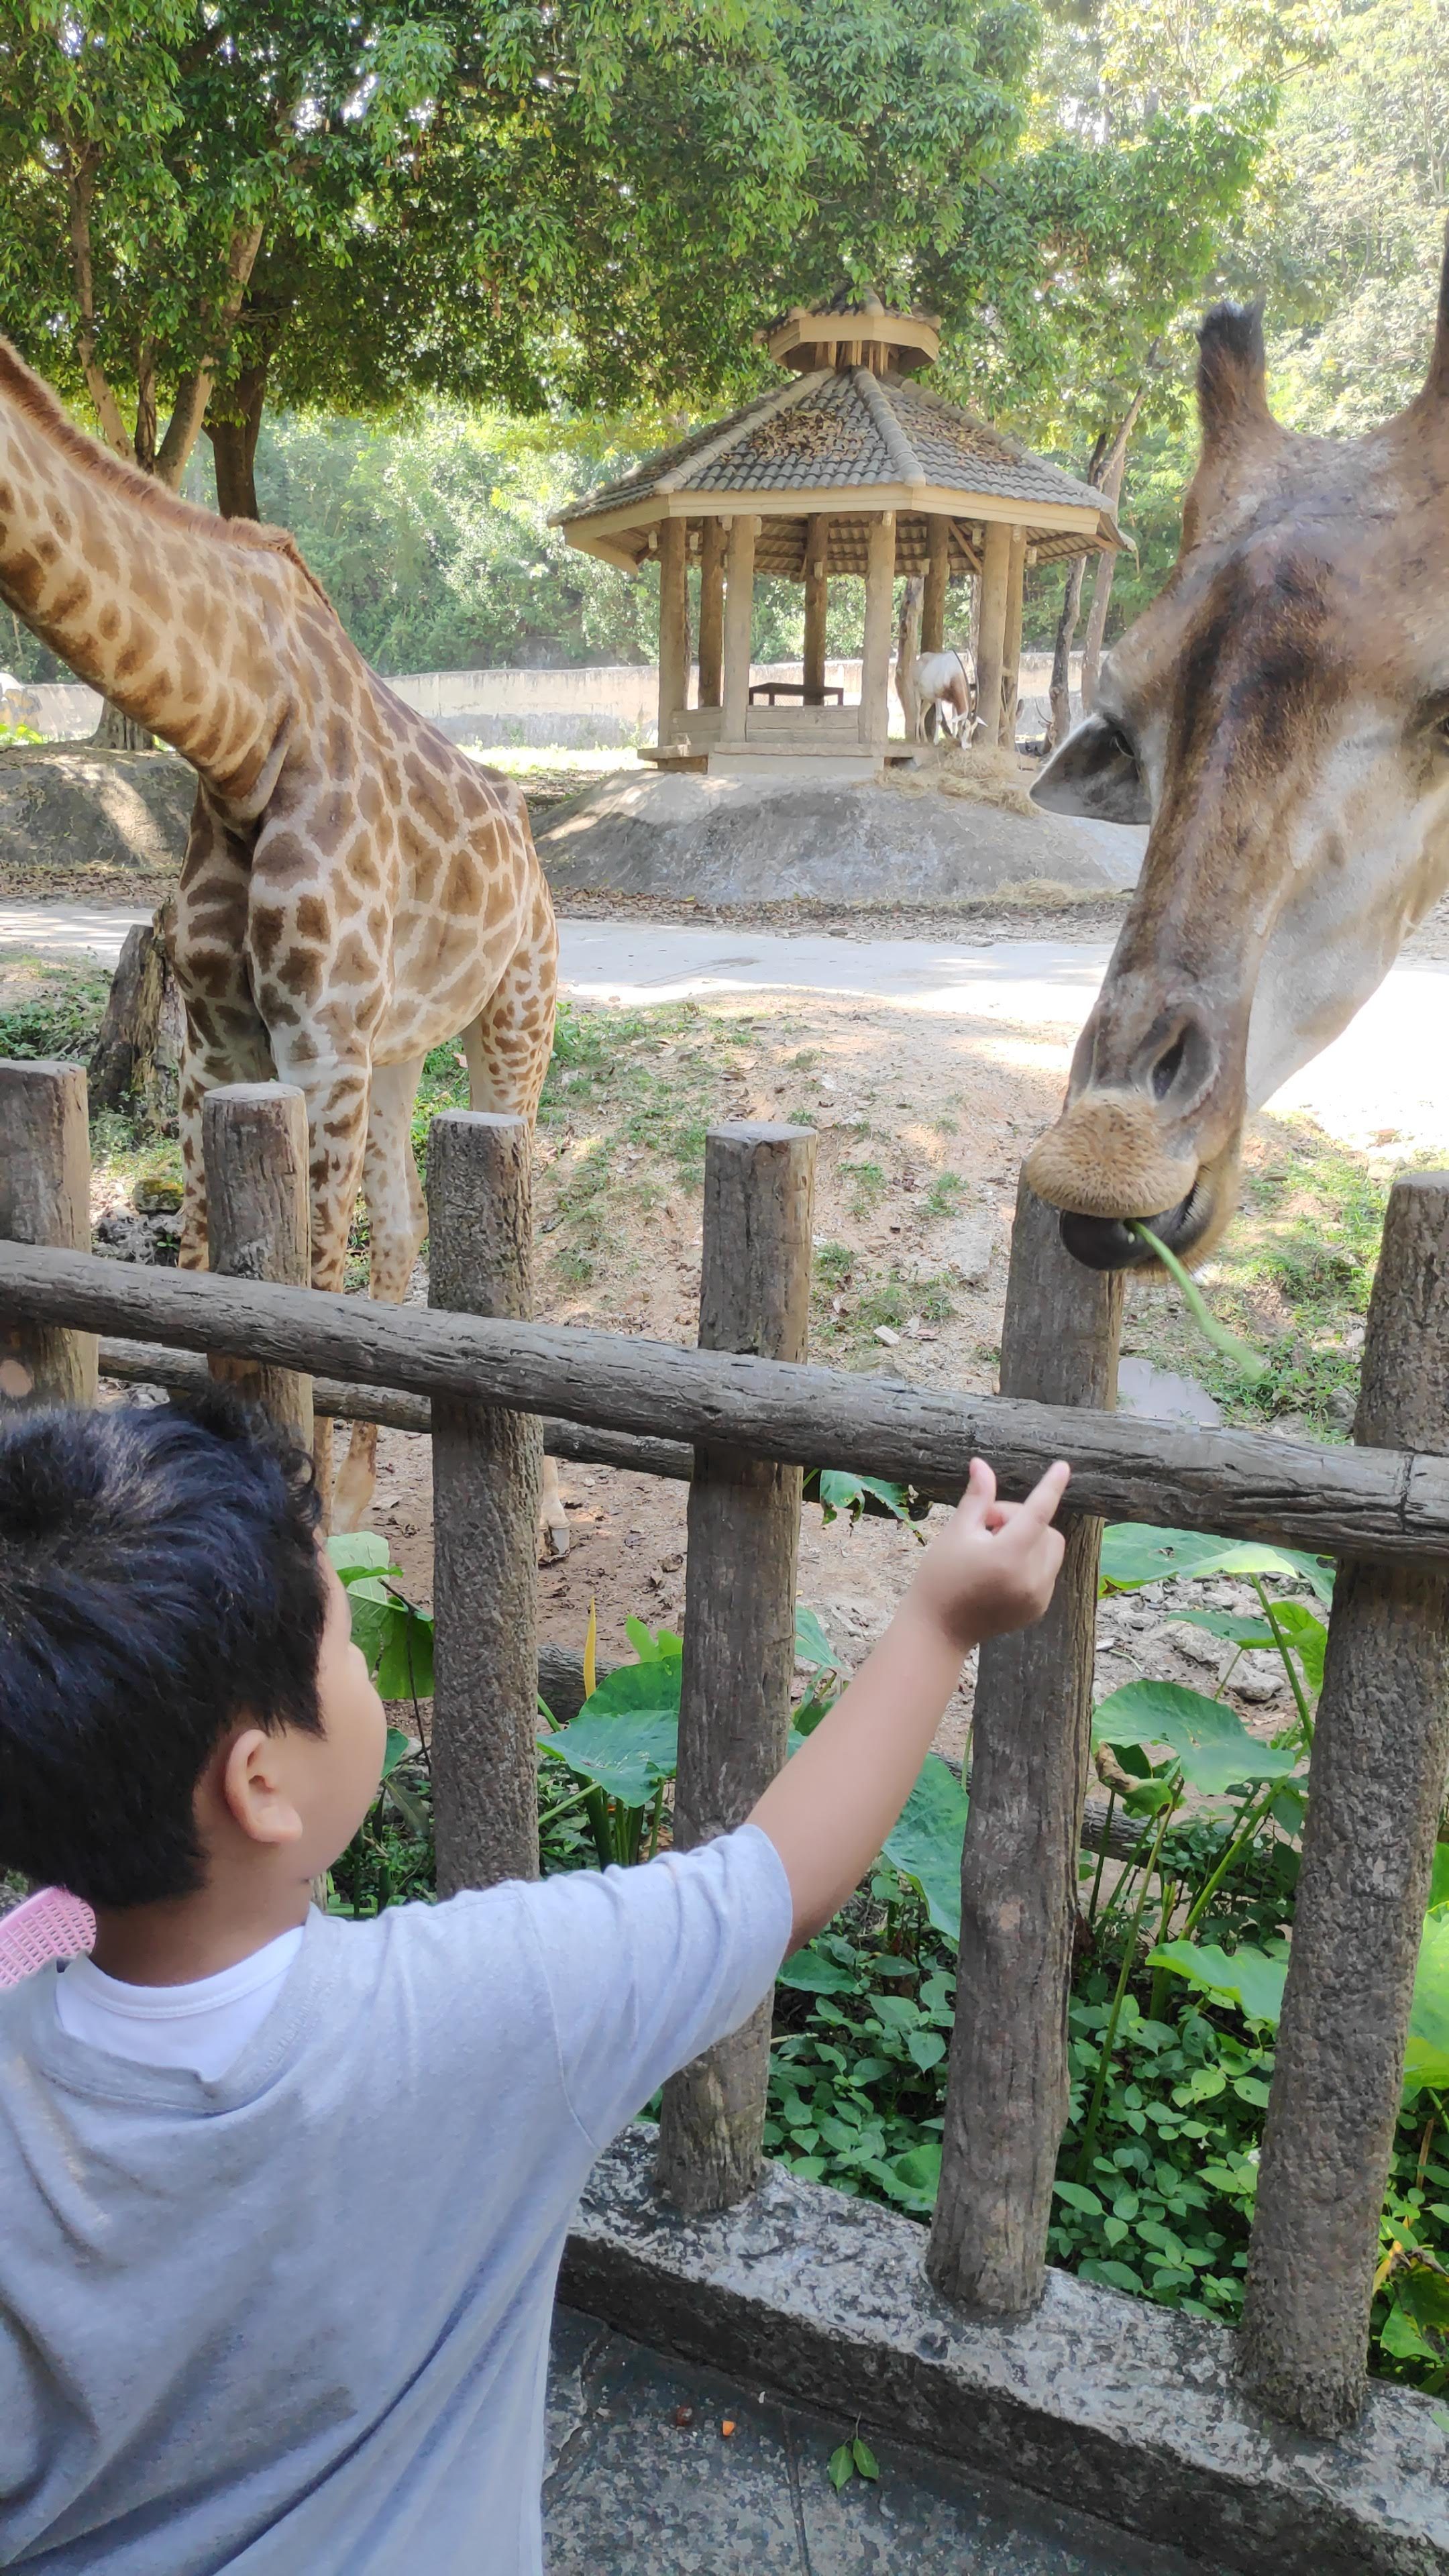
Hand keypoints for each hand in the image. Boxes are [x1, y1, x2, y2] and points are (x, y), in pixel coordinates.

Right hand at [906, 1456, 1070, 1654]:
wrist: (938, 1630)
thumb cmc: (940, 1577)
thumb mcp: (956, 1532)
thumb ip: (977, 1499)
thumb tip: (981, 1464)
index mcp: (1008, 1556)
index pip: (1038, 1512)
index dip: (1051, 1487)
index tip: (1063, 1467)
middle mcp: (1030, 1578)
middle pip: (1045, 1529)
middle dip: (1020, 1520)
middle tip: (986, 1527)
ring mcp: (1038, 1596)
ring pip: (1050, 1549)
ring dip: (1030, 1539)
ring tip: (994, 1549)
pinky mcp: (1038, 1607)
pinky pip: (1047, 1570)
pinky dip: (1031, 1561)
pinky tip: (1001, 1570)